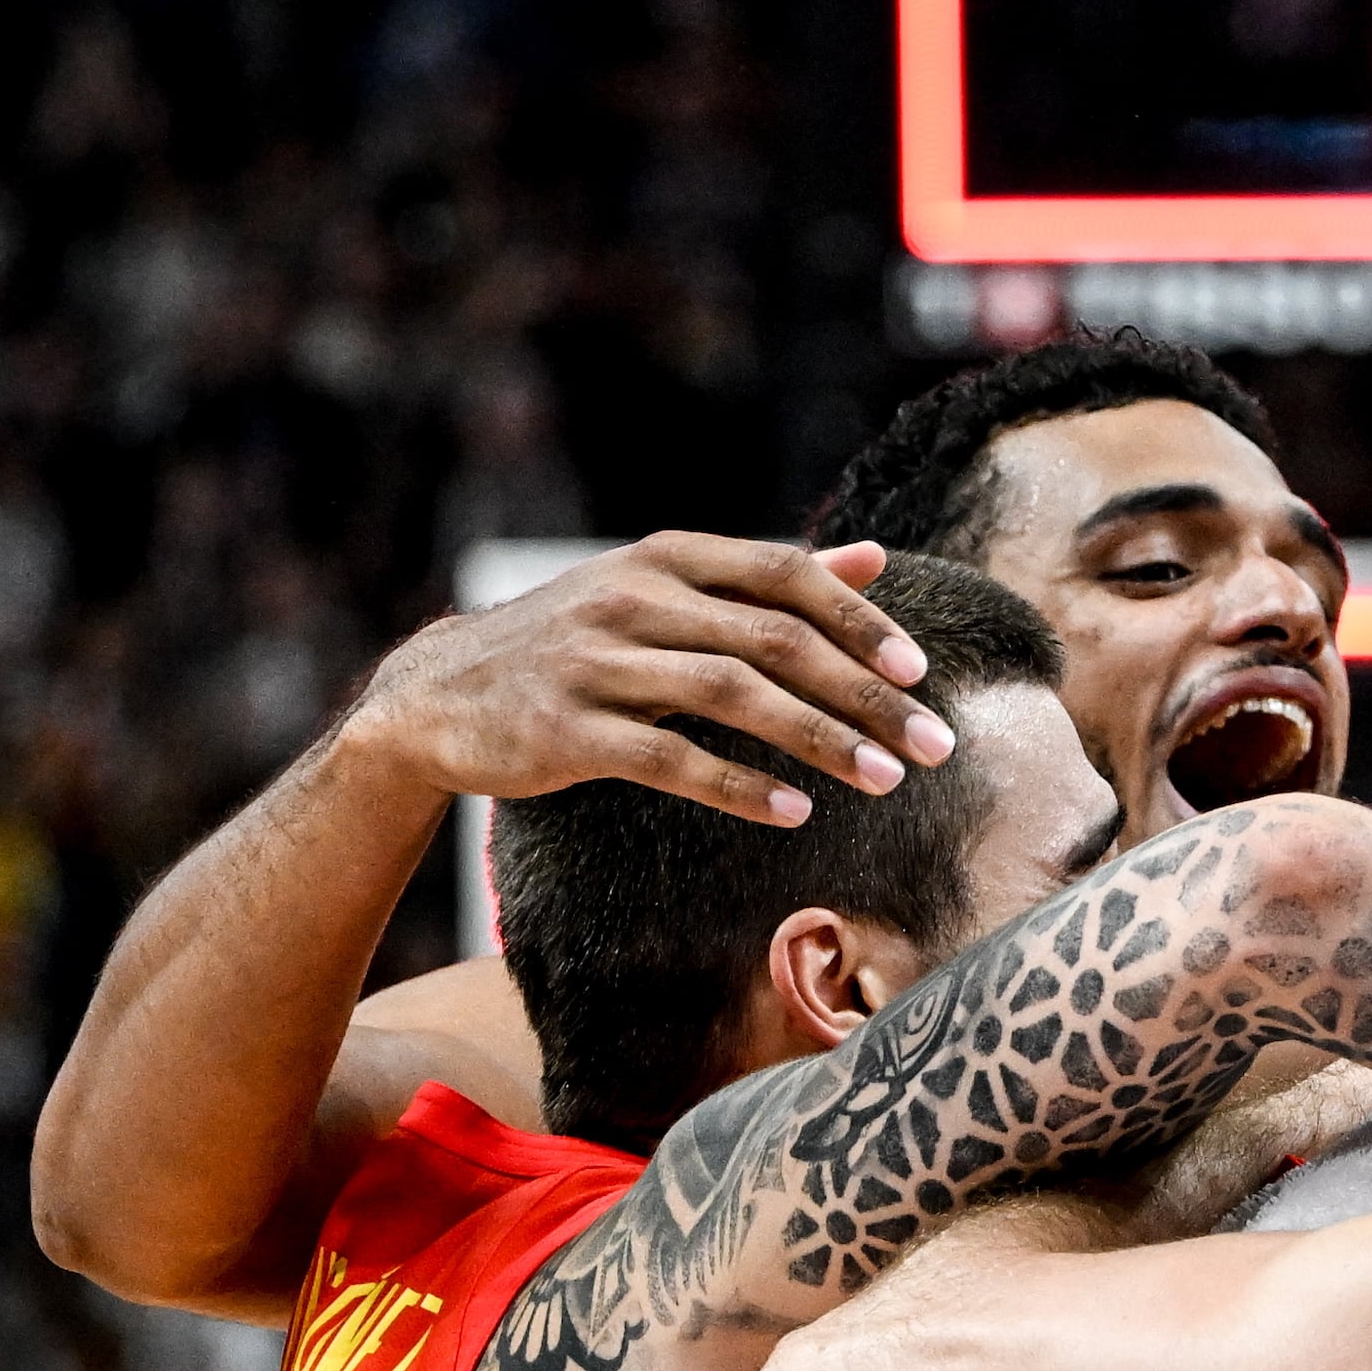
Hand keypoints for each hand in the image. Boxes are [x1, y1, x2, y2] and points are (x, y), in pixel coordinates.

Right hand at [342, 532, 953, 829]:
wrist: (437, 695)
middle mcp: (632, 598)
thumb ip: (764, 578)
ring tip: (885, 781)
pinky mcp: (564, 729)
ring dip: (819, 739)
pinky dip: (736, 785)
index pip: (784, 574)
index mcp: (666, 558)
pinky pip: (668, 758)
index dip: (860, 620)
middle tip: (934, 745)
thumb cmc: (574, 644)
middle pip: (773, 639)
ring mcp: (595, 662)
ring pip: (730, 694)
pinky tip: (793, 812)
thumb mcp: (661, 592)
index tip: (921, 673)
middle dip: (865, 694)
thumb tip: (872, 558)